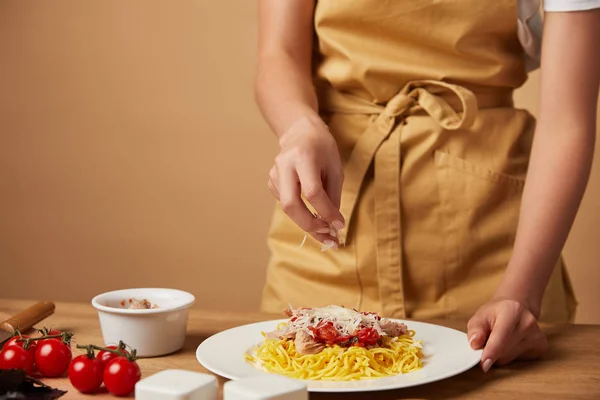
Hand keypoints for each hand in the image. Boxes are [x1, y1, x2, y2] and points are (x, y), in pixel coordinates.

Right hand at [268, 116, 344, 244]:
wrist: (300, 131)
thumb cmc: (322, 148)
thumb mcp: (335, 168)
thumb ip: (333, 195)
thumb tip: (333, 224)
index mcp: (303, 157)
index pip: (312, 192)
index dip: (326, 212)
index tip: (339, 225)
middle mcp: (285, 165)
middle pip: (290, 204)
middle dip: (309, 225)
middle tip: (327, 236)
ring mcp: (274, 173)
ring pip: (286, 207)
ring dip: (306, 224)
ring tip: (324, 232)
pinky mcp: (271, 181)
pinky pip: (286, 203)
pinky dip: (300, 213)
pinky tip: (311, 212)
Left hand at [467, 298, 547, 372]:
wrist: (516, 308)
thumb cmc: (496, 312)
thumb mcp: (480, 316)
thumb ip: (475, 330)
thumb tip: (475, 344)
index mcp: (512, 310)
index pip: (501, 336)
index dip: (491, 352)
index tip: (484, 364)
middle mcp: (528, 322)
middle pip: (503, 351)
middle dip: (491, 351)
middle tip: (488, 339)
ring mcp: (537, 335)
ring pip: (509, 358)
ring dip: (499, 354)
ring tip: (501, 339)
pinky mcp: (541, 346)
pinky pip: (519, 360)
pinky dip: (510, 356)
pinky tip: (511, 343)